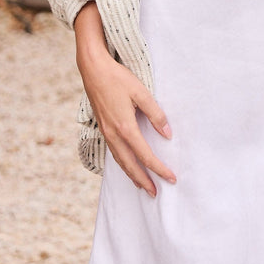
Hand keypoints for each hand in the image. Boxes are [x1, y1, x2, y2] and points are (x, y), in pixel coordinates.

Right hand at [74, 3, 175, 194]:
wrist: (93, 69)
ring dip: (132, 175)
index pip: (145, 155)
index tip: (171, 177)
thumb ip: (155, 114)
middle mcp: (114, 134)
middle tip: (156, 193)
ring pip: (120, 161)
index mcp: (125, 127)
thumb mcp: (141, 92)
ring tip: (142, 186)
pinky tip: (127, 165)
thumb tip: (167, 134)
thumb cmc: (118, 78)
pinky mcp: (103, 128)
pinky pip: (114, 153)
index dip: (159, 168)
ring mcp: (106, 132)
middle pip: (130, 165)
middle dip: (144, 181)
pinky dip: (122, 164)